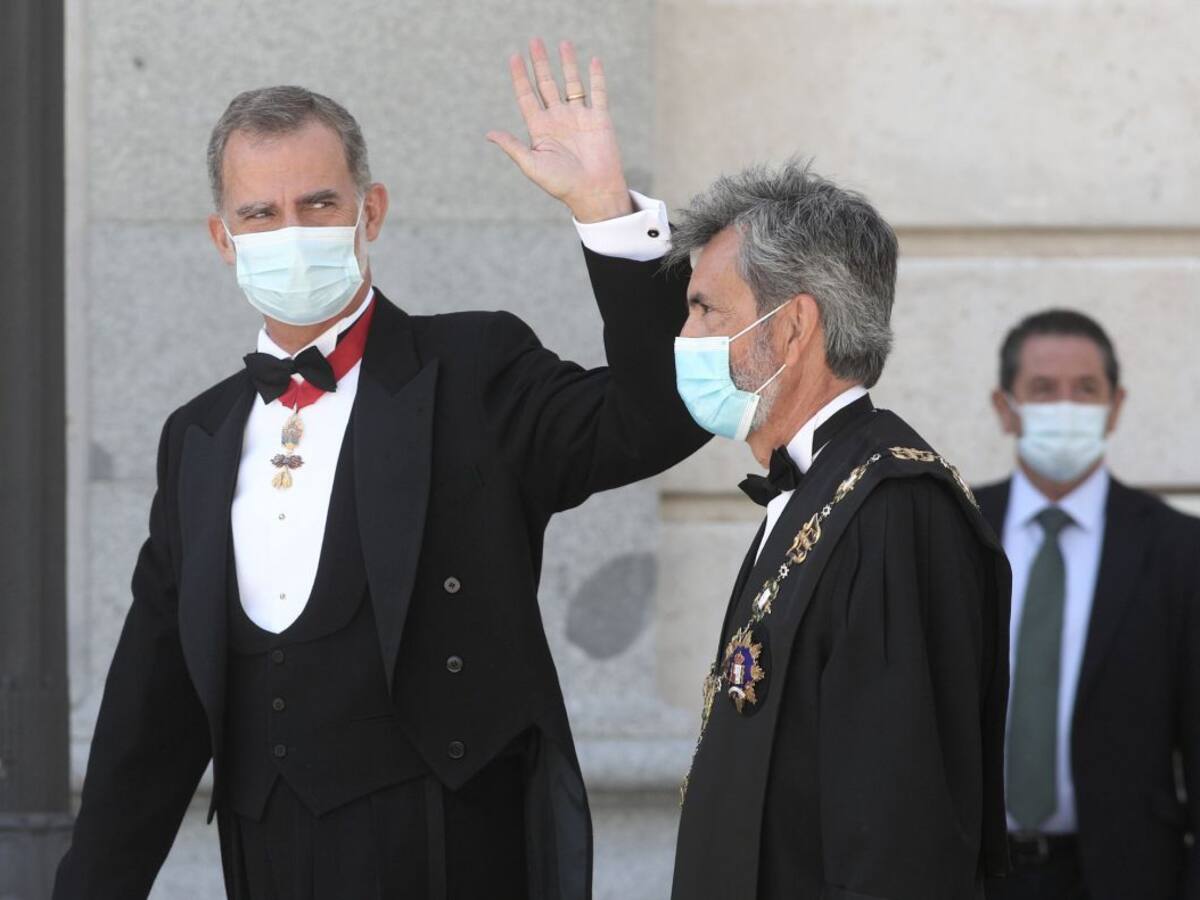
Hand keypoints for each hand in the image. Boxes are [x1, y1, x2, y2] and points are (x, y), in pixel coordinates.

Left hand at [488, 38, 633, 222]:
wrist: (593, 192)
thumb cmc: (561, 184)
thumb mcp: (532, 165)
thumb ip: (512, 147)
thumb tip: (489, 134)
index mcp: (540, 128)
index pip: (527, 96)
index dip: (520, 77)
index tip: (514, 58)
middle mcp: (558, 119)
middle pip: (547, 84)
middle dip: (540, 63)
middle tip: (534, 41)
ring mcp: (579, 117)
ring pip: (571, 83)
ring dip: (567, 64)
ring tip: (563, 43)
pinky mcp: (599, 119)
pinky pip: (598, 92)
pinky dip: (596, 77)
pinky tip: (593, 60)